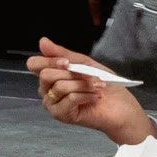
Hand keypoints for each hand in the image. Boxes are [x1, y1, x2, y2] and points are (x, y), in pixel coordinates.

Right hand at [26, 38, 151, 143]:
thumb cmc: (106, 85)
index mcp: (51, 75)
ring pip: (59, 87)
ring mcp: (52, 103)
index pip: (34, 64)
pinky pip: (69, 99)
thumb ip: (64, 54)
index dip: (50, 61)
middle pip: (45, 75)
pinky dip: (86, 95)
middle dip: (73, 74)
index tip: (68, 63)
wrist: (122, 107)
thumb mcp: (86, 64)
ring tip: (98, 87)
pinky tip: (96, 97)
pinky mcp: (61, 115)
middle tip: (91, 77)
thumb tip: (42, 41)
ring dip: (83, 85)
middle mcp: (47, 90)